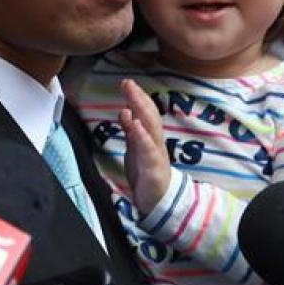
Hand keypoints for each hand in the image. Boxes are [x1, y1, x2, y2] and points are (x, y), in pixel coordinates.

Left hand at [119, 79, 170, 215]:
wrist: (158, 201)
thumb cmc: (146, 173)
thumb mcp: (134, 148)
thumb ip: (131, 130)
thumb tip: (125, 110)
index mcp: (150, 137)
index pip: (146, 113)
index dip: (138, 97)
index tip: (128, 83)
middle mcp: (155, 142)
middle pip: (149, 116)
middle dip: (139, 98)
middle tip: (128, 83)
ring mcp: (156, 154)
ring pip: (151, 129)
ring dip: (142, 111)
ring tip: (133, 97)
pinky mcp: (153, 168)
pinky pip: (148, 151)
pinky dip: (142, 136)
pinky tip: (136, 125)